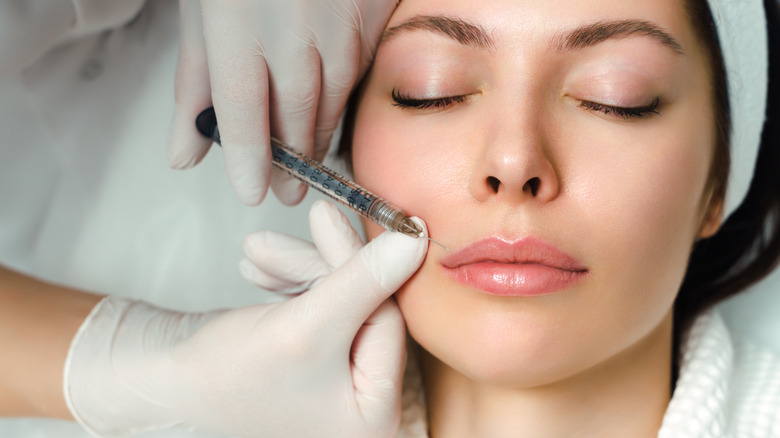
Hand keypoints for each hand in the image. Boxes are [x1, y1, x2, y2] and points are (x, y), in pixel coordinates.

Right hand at [65, 201, 427, 436]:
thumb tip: (414, 242)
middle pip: (365, 306)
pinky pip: (325, 305)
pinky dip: (296, 282)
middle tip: (271, 239)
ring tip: (256, 253)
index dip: (355, 265)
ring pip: (343, 298)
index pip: (386, 320)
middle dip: (317, 266)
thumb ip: (361, 282)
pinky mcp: (324, 355)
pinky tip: (262, 272)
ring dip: (300, 268)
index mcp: (375, 414)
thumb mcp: (303, 325)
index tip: (326, 217)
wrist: (165, 382)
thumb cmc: (226, 373)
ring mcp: (345, 379)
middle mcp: (368, 401)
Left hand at [167, 0, 398, 205]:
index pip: (242, 107)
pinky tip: (331, 111)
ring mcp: (340, 16)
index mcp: (237, 19)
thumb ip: (194, 85)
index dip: (248, 156)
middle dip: (292, 157)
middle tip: (287, 191)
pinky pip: (361, 68)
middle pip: (297, 110)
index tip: (251, 190)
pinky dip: (345, 96)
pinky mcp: (372, 9)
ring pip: (335, 95)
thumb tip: (186, 154)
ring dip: (321, 133)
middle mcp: (292, 23)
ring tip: (309, 160)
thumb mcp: (202, 14)